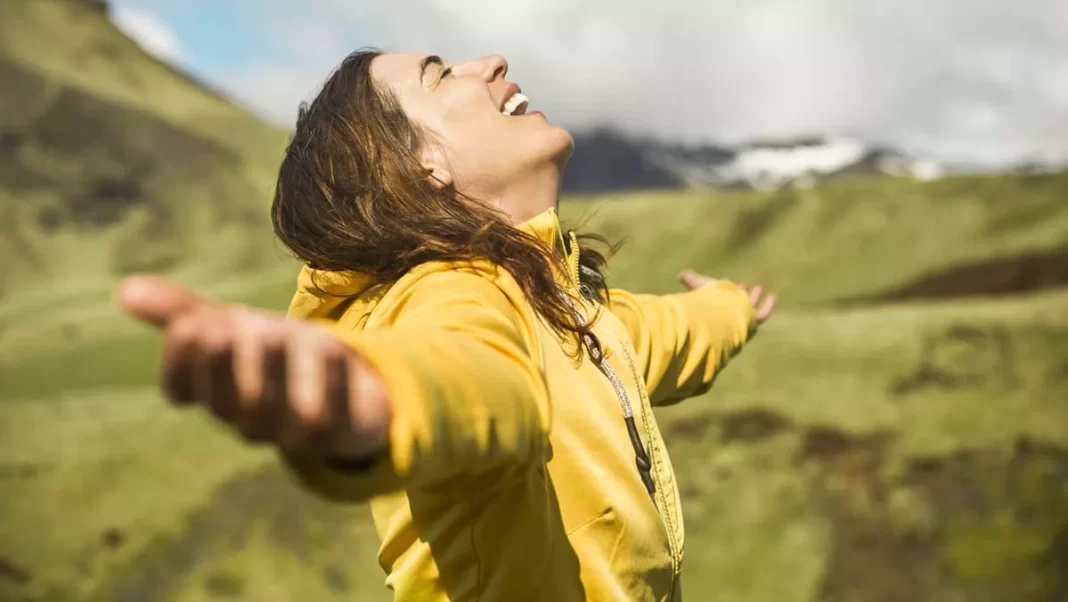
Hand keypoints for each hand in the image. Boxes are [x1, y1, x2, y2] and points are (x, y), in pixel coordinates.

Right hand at [117, 275, 389, 461]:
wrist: (348, 391)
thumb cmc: (274, 356)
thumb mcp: (228, 327)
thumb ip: (181, 313)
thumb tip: (124, 289)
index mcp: (215, 395)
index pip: (180, 388)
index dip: (181, 358)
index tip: (192, 323)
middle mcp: (249, 419)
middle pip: (229, 400)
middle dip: (225, 361)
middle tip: (228, 325)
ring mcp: (294, 431)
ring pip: (277, 412)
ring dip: (274, 369)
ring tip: (274, 333)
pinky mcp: (340, 431)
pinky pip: (331, 417)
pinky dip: (330, 381)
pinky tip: (333, 346)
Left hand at [678, 269, 776, 322]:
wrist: (718, 314)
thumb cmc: (707, 301)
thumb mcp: (699, 286)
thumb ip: (691, 280)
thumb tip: (681, 274)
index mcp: (714, 310)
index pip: (720, 302)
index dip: (725, 292)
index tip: (731, 283)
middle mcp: (727, 317)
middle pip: (735, 306)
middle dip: (740, 295)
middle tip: (745, 286)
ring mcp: (740, 320)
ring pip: (749, 310)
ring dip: (753, 298)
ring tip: (759, 287)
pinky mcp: (752, 321)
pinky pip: (762, 315)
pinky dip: (768, 306)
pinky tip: (773, 297)